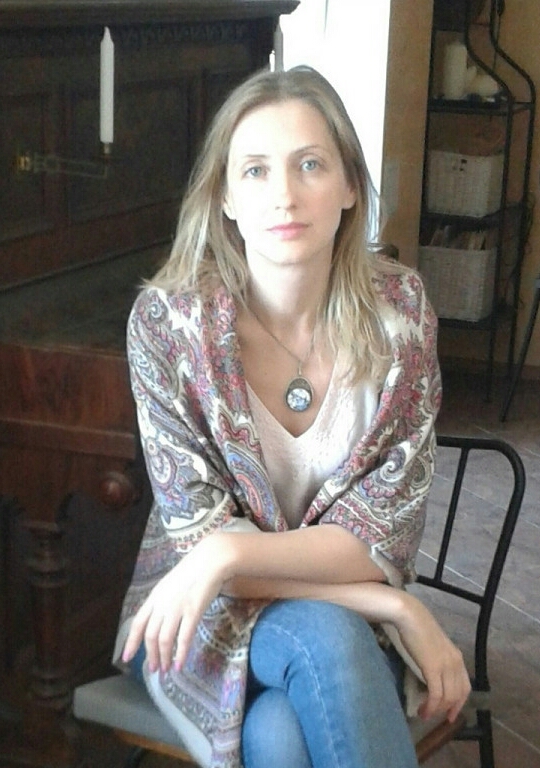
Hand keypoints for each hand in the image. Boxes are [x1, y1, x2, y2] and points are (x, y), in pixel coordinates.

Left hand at [121, 533, 232, 672]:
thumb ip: (164, 601)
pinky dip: (180, 654)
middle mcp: (162, 604)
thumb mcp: (171, 585)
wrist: (210, 560)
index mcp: (155, 597)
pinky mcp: (193, 611)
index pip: (138, 623)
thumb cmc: (193, 570)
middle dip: (150, 655)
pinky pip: (184, 638)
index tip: (126, 658)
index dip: (131, 642)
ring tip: (165, 670)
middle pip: (151, 635)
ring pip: (164, 639)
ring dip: (164, 657)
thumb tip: (161, 619)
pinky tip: (180, 664)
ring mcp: (177, 608)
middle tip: (154, 669)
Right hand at [394, 592, 470, 721]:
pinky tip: (423, 710)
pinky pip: (436, 694)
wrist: (410, 616)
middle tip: (433, 716)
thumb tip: (434, 675)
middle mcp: (456, 663)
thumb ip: (439, 659)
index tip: (450, 715)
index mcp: (457, 658)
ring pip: (447, 697)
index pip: (465, 687)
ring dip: (437, 710)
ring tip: (424, 714)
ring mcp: (446, 666)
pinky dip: (431, 706)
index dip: (459, 703)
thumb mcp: (434, 646)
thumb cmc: (418, 628)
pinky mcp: (433, 668)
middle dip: (446, 709)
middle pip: (457, 695)